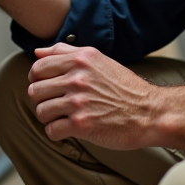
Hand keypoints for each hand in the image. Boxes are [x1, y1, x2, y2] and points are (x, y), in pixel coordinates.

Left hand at [26, 44, 159, 149]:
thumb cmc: (125, 87)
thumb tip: (37, 52)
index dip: (37, 79)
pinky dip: (57, 133)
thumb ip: (66, 52)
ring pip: (41, 111)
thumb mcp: (98, 59)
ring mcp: (78, 102)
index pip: (38, 67)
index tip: (46, 86)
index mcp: (80, 60)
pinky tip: (70, 129)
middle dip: (43, 99)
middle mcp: (77, 79)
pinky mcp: (81, 125)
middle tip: (57, 103)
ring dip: (50, 117)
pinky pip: (51, 131)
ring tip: (64, 116)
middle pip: (35, 90)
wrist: (150, 112)